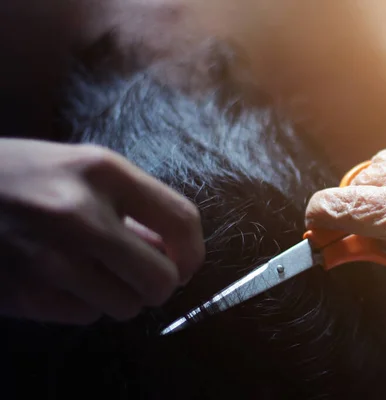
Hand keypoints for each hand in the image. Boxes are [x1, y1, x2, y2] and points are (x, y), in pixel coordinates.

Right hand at [0, 139, 204, 323]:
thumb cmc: (21, 176)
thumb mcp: (81, 169)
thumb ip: (132, 205)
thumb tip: (174, 250)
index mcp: (102, 172)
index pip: (182, 220)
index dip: (194, 251)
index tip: (186, 262)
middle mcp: (80, 214)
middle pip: (161, 279)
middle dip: (160, 284)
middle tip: (144, 275)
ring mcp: (49, 259)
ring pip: (127, 306)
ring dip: (122, 296)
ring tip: (98, 273)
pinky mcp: (25, 295)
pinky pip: (86, 316)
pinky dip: (85, 305)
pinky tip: (64, 281)